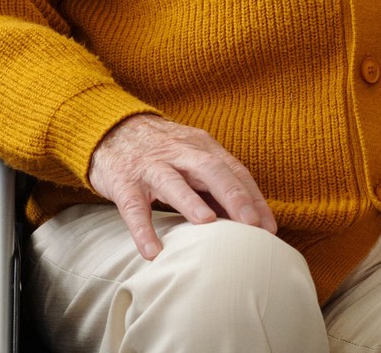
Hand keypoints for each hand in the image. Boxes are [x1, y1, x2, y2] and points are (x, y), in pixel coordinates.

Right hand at [86, 114, 277, 259]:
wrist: (111, 129)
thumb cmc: (162, 152)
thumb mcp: (191, 158)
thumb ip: (215, 185)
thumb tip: (248, 220)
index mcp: (201, 147)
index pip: (233, 170)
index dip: (253, 197)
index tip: (269, 227)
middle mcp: (179, 153)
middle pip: (210, 169)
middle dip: (233, 195)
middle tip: (250, 224)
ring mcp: (150, 166)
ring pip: (172, 181)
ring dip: (190, 201)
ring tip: (207, 223)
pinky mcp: (124, 181)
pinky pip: (133, 206)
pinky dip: (142, 229)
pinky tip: (152, 252)